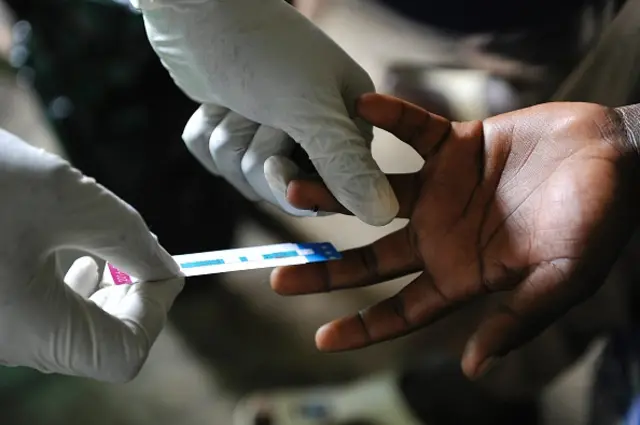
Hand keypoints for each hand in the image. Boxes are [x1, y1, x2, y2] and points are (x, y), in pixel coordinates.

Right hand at [0, 129, 182, 381]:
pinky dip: (68, 286)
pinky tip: (64, 251)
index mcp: (33, 330)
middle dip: (132, 299)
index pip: (125, 352)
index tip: (156, 263)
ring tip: (98, 248)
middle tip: (131, 254)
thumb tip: (164, 267)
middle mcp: (10, 342)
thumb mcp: (68, 200)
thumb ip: (130, 239)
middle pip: (101, 345)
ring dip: (103, 290)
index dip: (155, 309)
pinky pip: (42, 315)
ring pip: (73, 331)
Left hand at [136, 0, 397, 224]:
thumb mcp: (309, 109)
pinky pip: (212, 157)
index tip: (275, 165)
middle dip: (254, 155)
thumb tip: (386, 214)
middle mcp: (315, 129)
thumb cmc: (264, 50)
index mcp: (348, 123)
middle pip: (278, 189)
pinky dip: (206, 132)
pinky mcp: (236, 123)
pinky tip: (215, 102)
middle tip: (254, 112)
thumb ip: (345, 164)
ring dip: (228, 138)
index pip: (327, 191)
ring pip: (240, 173)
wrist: (201, 6)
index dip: (294, 186)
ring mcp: (271, 127)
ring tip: (235, 100)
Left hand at [271, 94, 639, 378]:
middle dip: (328, 270)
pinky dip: (388, 119)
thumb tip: (472, 368)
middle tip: (280, 274)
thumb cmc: (599, 223)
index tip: (320, 339)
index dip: (363, 327)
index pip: (403, 311)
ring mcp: (444, 190)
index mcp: (463, 275)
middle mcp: (442, 235)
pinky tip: (357, 108)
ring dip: (336, 189)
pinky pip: (412, 130)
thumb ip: (515, 320)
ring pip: (375, 193)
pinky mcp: (455, 145)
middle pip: (371, 259)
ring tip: (293, 186)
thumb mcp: (561, 280)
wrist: (618, 156)